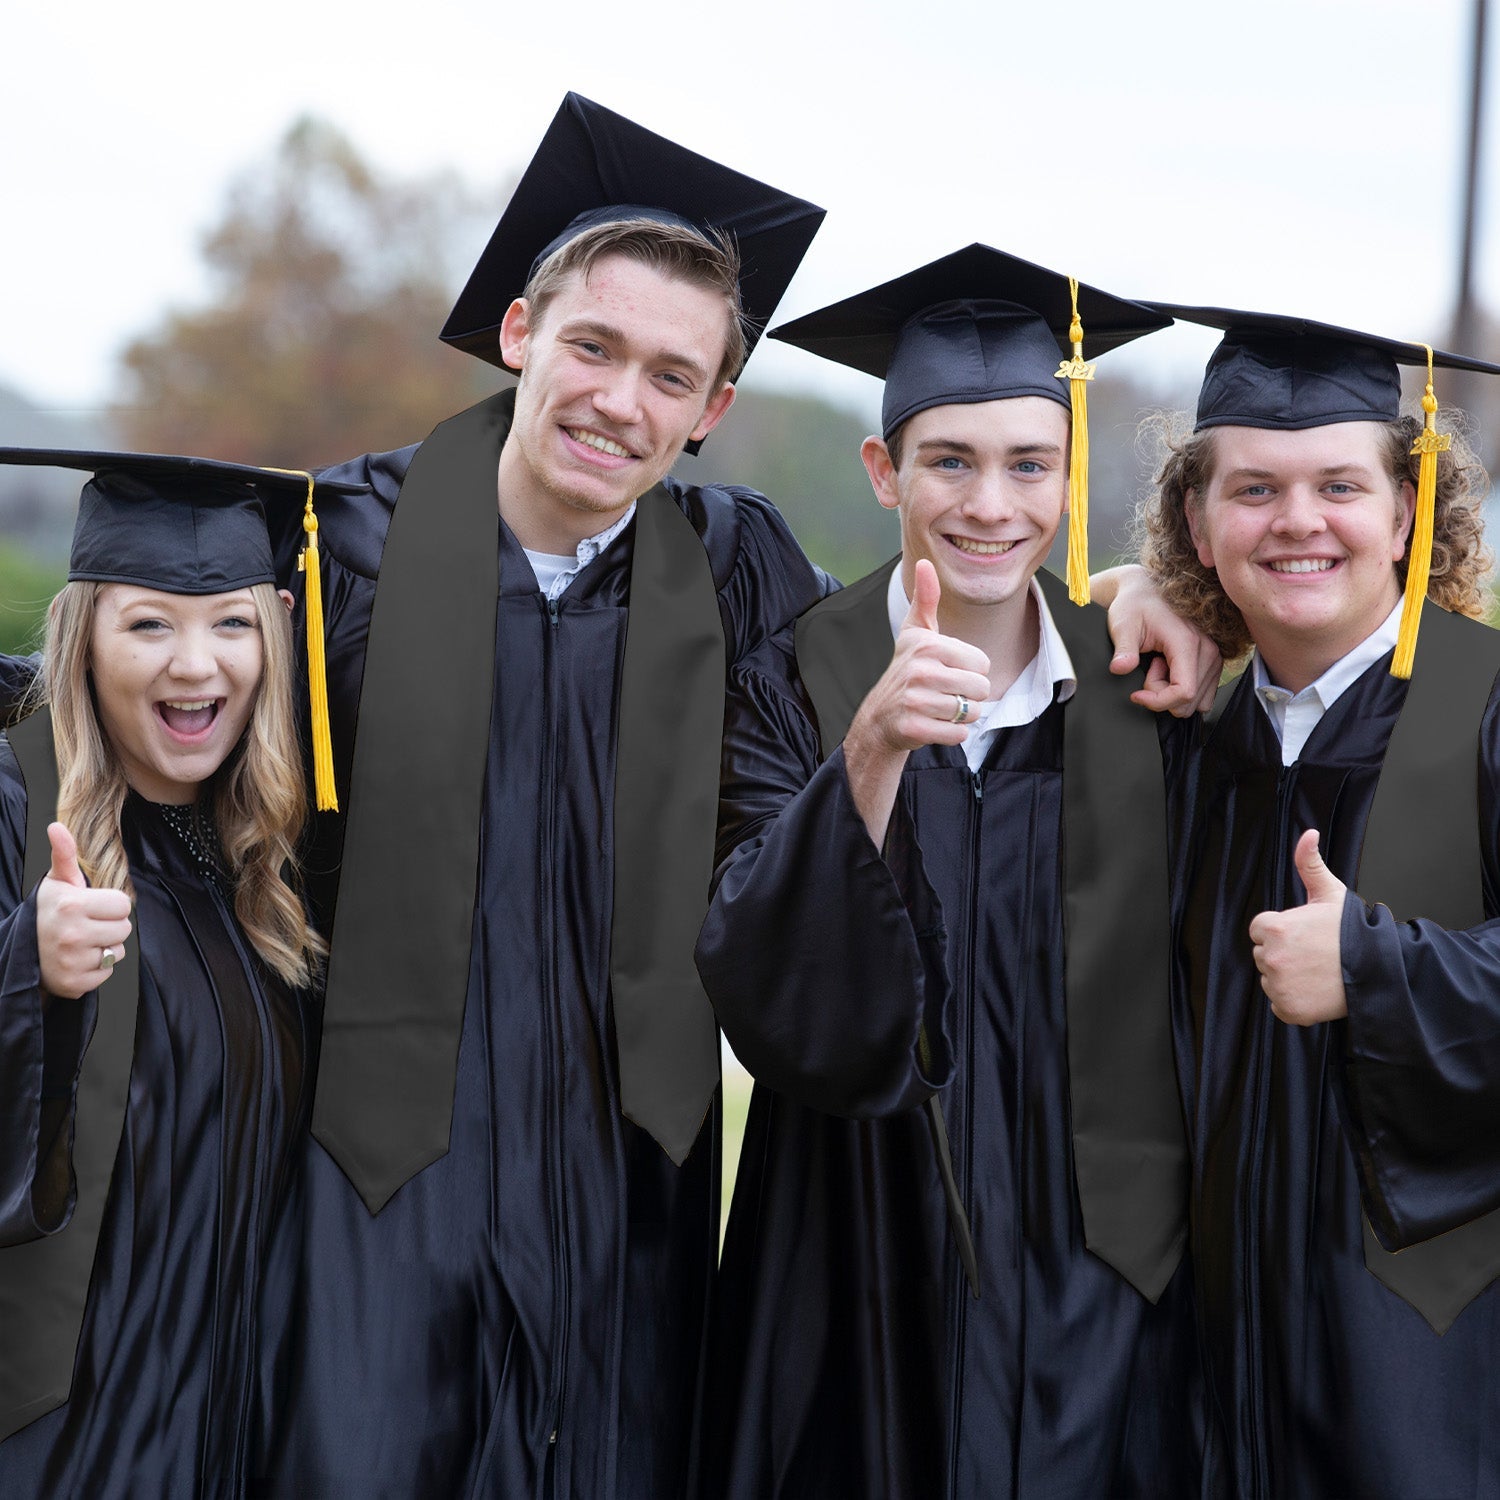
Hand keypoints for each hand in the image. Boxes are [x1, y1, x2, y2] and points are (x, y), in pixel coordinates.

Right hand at [36, 823, 131, 999]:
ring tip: (80, 942)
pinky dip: (95, 969)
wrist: (22, 951)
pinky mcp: (74, 983)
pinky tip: (77, 960)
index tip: (90, 907)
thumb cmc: (48, 912)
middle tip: (85, 925)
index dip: (110, 905)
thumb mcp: (56, 882)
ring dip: (104, 948)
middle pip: (125, 928)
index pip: (124, 905)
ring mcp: (72, 961)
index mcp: (72, 905)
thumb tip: (56, 826)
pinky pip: (106, 974)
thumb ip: (65, 854)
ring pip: (117, 952)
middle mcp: (72, 934)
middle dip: (109, 925)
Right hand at [850, 560, 991, 755]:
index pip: (982, 663)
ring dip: (962, 715)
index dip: (971, 671)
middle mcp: (920, 671)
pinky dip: (952, 733)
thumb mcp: (915, 633)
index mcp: (928, 645)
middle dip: (970, 696)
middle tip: (945, 693)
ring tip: (940, 708)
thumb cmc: (907, 669)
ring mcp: (915, 700)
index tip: (948, 671)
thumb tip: (925, 563)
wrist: (881, 716)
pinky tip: (934, 724)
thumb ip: (926, 599)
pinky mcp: (914, 727)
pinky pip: (958, 733)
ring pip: (972, 712)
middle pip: (981, 688)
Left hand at [1095, 564, 1221, 716]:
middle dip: (1162, 694)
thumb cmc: (1135, 606)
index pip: (1184, 692)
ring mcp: (1214, 656)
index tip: (1136, 694)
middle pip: (1189, 700)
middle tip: (1149, 667)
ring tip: (1158, 665)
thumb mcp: (1123, 625)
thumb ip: (1123, 649)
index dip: (1158, 701)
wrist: (1146, 592)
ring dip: (1172, 692)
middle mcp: (1208, 650)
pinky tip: (1169, 669)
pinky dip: (1182, 690)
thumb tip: (1120, 668)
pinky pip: (1202, 694)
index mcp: (1187, 642)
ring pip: (1196, 701)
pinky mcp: (1213, 661)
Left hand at [1247, 829, 1347, 1024]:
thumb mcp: (1330, 893)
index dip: (1283, 930)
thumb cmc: (1352, 931)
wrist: (1379, 970)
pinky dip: (1294, 1000)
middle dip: (1284, 953)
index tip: (1306, 934)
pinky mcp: (1288, 1009)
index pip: (1261, 930)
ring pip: (1271, 978)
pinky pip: (1279, 1003)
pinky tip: (1316, 990)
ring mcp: (1279, 985)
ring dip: (1288, 976)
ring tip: (1317, 971)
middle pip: (1263, 954)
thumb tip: (1308, 833)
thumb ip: (1309, 863)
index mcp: (1274, 928)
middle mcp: (1271, 957)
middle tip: (1315, 953)